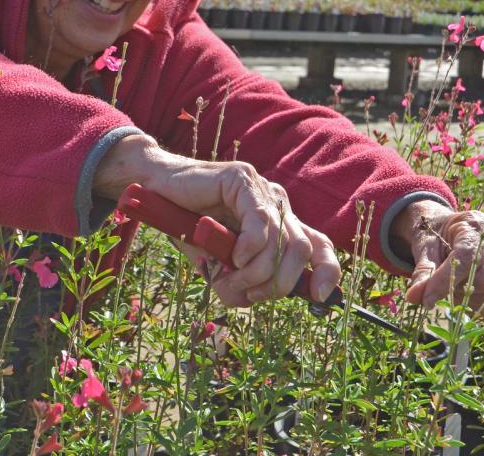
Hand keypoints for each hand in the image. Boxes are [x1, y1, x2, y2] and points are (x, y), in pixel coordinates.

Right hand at [94, 134, 340, 307]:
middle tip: (248, 295)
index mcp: (279, 225)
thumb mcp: (217, 265)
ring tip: (229, 278)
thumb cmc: (187, 228)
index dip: (327, 271)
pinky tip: (233, 256)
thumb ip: (237, 283)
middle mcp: (278, 206)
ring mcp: (263, 190)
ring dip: (257, 273)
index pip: (319, 246)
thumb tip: (248, 302)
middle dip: (278, 284)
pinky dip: (249, 248)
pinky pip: (261, 222)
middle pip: (303, 251)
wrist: (156, 191)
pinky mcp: (243, 180)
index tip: (321, 297)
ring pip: (283, 241)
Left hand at [393, 201, 483, 315]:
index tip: (426, 299)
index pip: (466, 257)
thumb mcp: (425, 247)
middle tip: (435, 291)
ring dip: (464, 299)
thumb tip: (415, 298)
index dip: (446, 280)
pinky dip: (472, 304)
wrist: (448, 232)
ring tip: (448, 285)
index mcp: (476, 223)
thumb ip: (423, 271)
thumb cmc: (436, 236)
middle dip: (457, 291)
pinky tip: (460, 291)